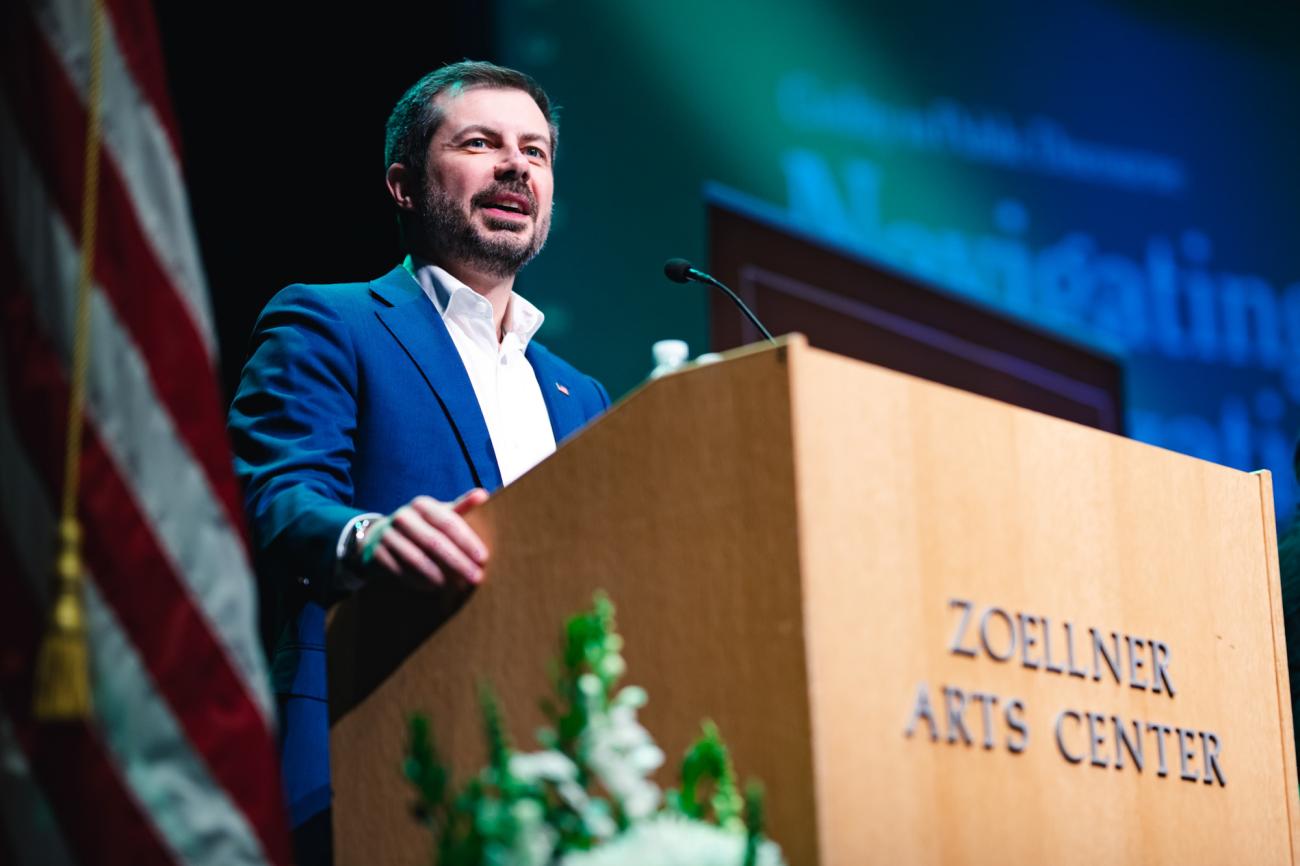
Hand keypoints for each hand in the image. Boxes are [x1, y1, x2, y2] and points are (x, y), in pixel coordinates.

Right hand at [359, 489, 489, 590]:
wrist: (380, 534)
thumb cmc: (422, 525)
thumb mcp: (439, 513)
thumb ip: (461, 506)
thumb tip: (483, 494)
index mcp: (422, 505)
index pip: (448, 523)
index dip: (467, 541)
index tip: (483, 558)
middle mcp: (403, 517)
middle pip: (434, 542)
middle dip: (458, 562)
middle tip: (476, 578)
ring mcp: (387, 536)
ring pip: (417, 559)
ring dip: (439, 575)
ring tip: (457, 586)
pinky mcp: (376, 554)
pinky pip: (401, 571)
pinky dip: (419, 581)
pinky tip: (434, 588)